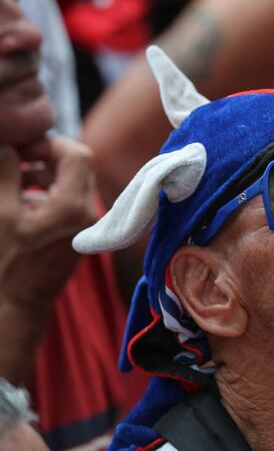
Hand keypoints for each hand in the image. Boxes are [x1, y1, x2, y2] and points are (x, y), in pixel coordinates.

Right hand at [0, 137, 96, 307]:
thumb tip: (8, 145)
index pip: (78, 155)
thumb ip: (5, 174)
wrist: (15, 306)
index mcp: (74, 207)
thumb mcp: (0, 215)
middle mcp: (88, 213)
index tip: (20, 147)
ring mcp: (86, 223)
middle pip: (77, 166)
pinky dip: (44, 190)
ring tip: (8, 176)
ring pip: (70, 181)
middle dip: (44, 157)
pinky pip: (66, 198)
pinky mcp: (78, 230)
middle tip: (12, 158)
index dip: (48, 144)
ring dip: (41, 172)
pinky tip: (16, 196)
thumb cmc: (5, 265)